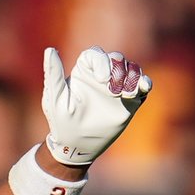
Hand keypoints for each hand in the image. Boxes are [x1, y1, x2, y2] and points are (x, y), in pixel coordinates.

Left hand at [42, 46, 151, 165]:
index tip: (102, 79)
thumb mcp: (54, 98)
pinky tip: (143, 88)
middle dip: (118, 70)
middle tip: (113, 92)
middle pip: (116, 58)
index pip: (95, 54)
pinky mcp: (130, 99)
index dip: (102, 61)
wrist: (77, 145)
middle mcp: (101, 76)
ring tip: (126, 94)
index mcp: (83, 72)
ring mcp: (117, 87)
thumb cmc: (61, 122)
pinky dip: (145, 82)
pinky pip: (142, 84)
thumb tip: (49, 49)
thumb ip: (53, 74)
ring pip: (131, 68)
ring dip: (132, 77)